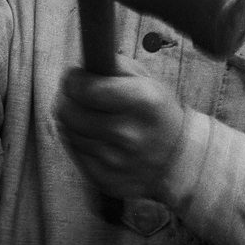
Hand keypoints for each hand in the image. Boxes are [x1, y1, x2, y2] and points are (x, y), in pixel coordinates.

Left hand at [55, 60, 186, 199]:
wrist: (178, 160)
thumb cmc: (157, 113)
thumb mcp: (146, 80)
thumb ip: (113, 66)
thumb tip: (82, 65)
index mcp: (141, 101)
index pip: (85, 89)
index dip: (73, 79)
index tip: (74, 76)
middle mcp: (128, 133)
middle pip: (69, 112)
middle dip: (67, 98)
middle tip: (75, 94)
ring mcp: (115, 161)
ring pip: (68, 132)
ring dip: (72, 120)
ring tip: (88, 115)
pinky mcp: (104, 179)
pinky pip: (74, 153)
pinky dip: (78, 141)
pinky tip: (94, 136)